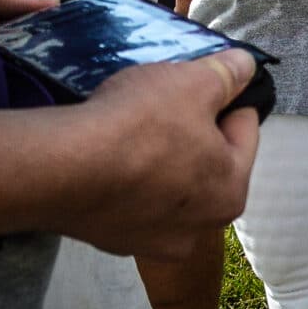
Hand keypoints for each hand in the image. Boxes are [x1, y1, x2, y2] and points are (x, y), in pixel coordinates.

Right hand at [47, 50, 263, 259]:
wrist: (60, 170)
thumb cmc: (141, 126)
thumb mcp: (194, 83)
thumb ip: (229, 74)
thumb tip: (247, 67)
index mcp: (231, 192)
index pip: (244, 128)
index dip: (225, 97)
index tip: (199, 82)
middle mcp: (200, 228)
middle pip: (206, 160)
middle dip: (191, 129)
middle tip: (163, 105)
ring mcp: (152, 241)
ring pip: (169, 182)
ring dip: (159, 156)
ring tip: (132, 128)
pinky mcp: (112, 240)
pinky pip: (131, 198)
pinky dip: (126, 179)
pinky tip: (108, 158)